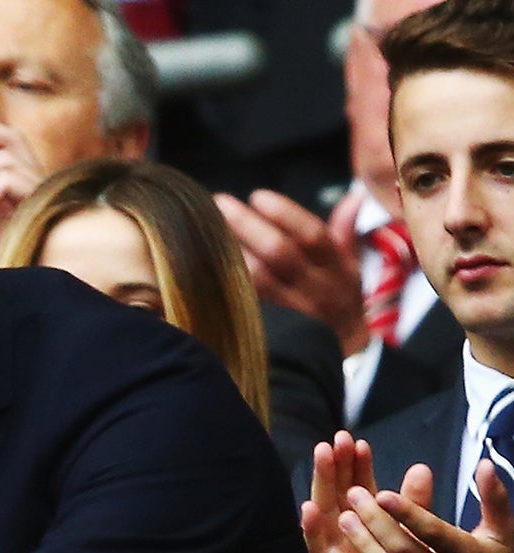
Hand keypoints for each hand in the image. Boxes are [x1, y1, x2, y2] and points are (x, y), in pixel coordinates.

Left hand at [215, 188, 368, 355]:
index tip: (257, 196)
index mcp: (336, 268)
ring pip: (257, 280)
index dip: (285, 214)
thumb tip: (353, 194)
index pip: (313, 235)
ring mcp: (289, 312)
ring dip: (230, 252)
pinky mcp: (268, 330)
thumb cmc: (340, 302)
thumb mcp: (350, 268)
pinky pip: (242, 304)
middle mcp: (313, 288)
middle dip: (248, 225)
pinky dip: (223, 283)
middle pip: (279, 253)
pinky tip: (201, 265)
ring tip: (206, 229)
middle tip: (220, 202)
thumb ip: (344, 231)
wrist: (340, 355)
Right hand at [304, 432, 403, 552]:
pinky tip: (307, 510)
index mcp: (363, 528)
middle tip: (335, 440)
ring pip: (322, 516)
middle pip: (335, 496)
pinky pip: (315, 552)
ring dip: (320, 487)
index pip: (357, 489)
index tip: (357, 441)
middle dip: (334, 468)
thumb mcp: (409, 544)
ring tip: (320, 461)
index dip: (356, 466)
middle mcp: (342, 538)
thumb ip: (413, 508)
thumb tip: (421, 468)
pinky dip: (310, 532)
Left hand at [338, 458, 513, 552]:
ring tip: (344, 520)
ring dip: (364, 546)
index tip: (382, 494)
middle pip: (404, 548)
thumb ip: (494, 498)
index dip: (407, 512)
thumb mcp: (505, 534)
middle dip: (375, 521)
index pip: (433, 531)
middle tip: (353, 496)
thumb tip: (483, 464)